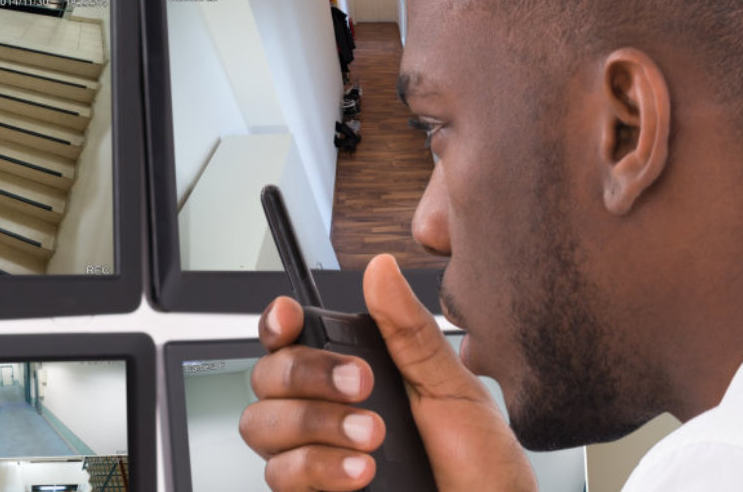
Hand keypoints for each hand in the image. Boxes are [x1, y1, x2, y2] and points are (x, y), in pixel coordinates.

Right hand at [241, 254, 536, 490]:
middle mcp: (326, 412)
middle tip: (362, 386)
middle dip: (309, 376)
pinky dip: (318, 469)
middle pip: (267, 376)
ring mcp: (314, 456)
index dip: (279, 323)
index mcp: (356, 375)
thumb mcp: (453, 388)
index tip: (291, 318)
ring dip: (318, 425)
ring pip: (263, 426)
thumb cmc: (478, 465)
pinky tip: (358, 473)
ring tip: (372, 438)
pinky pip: (279, 477)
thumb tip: (383, 272)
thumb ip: (409, 331)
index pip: (292, 339)